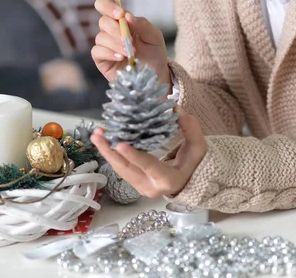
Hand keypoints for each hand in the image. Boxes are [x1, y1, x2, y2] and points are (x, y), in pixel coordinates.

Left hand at [90, 107, 206, 197]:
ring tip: (97, 135)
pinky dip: (112, 154)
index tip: (120, 144)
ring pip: (120, 170)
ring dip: (107, 152)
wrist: (191, 182)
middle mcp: (150, 187)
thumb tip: (175, 109)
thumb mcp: (198, 146)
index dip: (134, 156)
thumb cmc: (194, 164)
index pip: (149, 166)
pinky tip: (105, 141)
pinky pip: (121, 168)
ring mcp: (140, 187)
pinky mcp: (135, 182)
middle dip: (110, 152)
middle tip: (99, 135)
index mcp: (168, 179)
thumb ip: (190, 128)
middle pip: (126, 170)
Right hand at [91, 0, 168, 83]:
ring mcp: (105, 45)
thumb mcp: (154, 36)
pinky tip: (121, 57)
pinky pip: (97, 51)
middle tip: (129, 40)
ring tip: (129, 52)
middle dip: (116, 30)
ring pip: (100, 37)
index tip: (121, 14)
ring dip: (116, 44)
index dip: (109, 7)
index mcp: (122, 21)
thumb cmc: (154, 53)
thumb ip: (142, 24)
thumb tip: (127, 16)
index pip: (105, 6)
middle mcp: (111, 31)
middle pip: (103, 21)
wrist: (155, 75)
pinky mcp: (101, 59)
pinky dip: (109, 53)